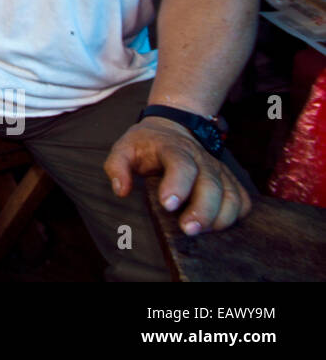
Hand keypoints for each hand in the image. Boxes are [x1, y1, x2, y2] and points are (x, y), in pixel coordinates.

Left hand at [103, 116, 251, 235]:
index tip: (168, 204)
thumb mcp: (124, 148)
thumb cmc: (147, 144)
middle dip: (203, 210)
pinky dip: (236, 216)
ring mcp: (218, 170)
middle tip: (188, 229)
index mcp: (174, 149)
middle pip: (211, 184)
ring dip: (221, 217)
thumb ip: (117, 166)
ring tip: (203, 233)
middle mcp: (201, 159)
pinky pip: (242, 200)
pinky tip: (219, 226)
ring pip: (231, 195)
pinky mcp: (229, 181)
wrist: (174, 127)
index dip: (177, 185)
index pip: (181, 164)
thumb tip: (121, 190)